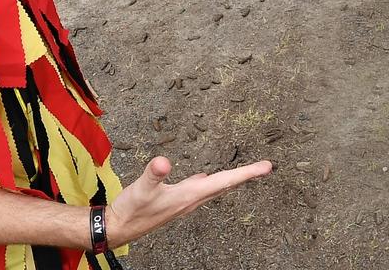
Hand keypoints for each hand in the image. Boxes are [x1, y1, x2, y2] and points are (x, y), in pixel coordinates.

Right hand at [106, 155, 271, 246]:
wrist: (121, 227)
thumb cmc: (132, 210)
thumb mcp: (142, 189)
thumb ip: (153, 174)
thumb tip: (163, 161)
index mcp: (190, 195)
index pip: (224, 181)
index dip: (246, 173)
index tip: (267, 167)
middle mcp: (192, 200)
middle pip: (226, 186)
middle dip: (246, 176)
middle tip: (265, 168)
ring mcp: (185, 203)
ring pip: (215, 190)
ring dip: (230, 180)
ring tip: (243, 173)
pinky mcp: (176, 202)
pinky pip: (200, 190)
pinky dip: (209, 182)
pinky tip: (203, 178)